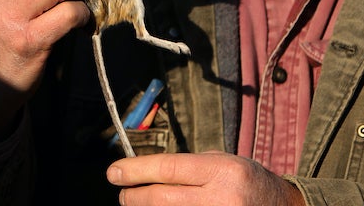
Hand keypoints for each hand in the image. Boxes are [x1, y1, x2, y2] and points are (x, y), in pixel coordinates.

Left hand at [106, 152, 304, 205]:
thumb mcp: (224, 162)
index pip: (170, 169)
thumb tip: (150, 174)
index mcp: (222, 171)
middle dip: (135, 196)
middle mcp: (220, 199)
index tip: (115, 171)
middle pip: (162, 199)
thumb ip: (191, 168)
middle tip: (123, 193)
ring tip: (140, 202)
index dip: (138, 170)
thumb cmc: (248, 181)